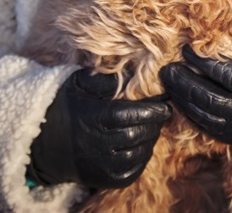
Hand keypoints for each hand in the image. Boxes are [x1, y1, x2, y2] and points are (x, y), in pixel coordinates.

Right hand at [29, 68, 170, 187]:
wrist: (42, 143)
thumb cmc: (65, 107)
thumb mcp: (80, 84)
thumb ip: (105, 79)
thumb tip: (131, 76)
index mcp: (97, 118)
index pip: (135, 114)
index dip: (154, 110)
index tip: (166, 103)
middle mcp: (101, 144)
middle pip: (140, 133)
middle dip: (155, 123)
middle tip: (161, 113)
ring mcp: (103, 165)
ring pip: (141, 152)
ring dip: (150, 139)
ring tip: (151, 127)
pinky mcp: (106, 179)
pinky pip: (134, 169)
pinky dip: (143, 156)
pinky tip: (142, 144)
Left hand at [160, 27, 231, 157]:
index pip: (224, 74)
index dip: (202, 62)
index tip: (187, 49)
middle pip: (208, 98)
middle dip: (184, 83)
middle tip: (167, 68)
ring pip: (205, 117)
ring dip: (184, 101)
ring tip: (169, 85)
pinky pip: (211, 130)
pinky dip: (194, 118)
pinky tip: (183, 105)